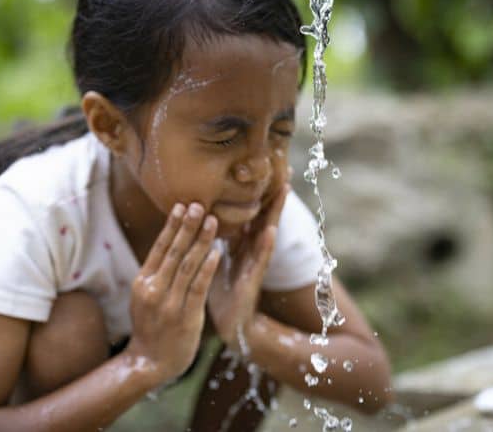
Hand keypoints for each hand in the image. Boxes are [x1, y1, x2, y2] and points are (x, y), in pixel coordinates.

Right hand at [126, 203, 219, 380]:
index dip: (172, 225)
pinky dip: (207, 269)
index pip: (160, 247)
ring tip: (212, 221)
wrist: (150, 363)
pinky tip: (216, 253)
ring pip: (188, 266)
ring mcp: (170, 303)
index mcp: (143, 281)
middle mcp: (154, 289)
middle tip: (199, 204)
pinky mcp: (186, 316)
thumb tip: (169, 243)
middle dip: (188, 226)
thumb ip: (156, 273)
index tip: (182, 205)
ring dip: (201, 241)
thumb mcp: (144, 296)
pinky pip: (198, 288)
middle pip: (174, 251)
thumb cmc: (151, 326)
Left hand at [207, 184, 289, 352]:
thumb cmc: (221, 291)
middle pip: (265, 216)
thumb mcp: (218, 258)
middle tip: (286, 170)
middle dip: (274, 195)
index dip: (259, 192)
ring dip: (275, 212)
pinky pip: (260, 260)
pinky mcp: (252, 280)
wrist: (227, 325)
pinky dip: (265, 245)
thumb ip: (217, 238)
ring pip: (267, 232)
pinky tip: (270, 231)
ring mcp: (255, 264)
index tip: (267, 168)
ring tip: (283, 191)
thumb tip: (206, 213)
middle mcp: (252, 250)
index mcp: (243, 244)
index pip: (253, 213)